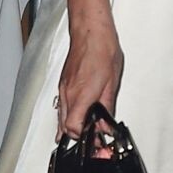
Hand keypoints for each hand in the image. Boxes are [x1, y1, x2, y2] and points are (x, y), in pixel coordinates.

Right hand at [57, 16, 123, 137]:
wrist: (90, 33)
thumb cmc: (102, 51)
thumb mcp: (112, 84)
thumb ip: (107, 107)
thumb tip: (105, 123)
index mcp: (81, 95)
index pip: (73, 128)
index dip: (84, 137)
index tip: (95, 139)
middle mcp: (68, 94)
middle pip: (65, 127)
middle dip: (78, 136)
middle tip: (92, 137)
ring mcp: (63, 89)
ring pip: (60, 118)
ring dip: (71, 126)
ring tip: (85, 129)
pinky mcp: (62, 85)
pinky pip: (61, 107)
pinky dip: (68, 115)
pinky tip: (77, 116)